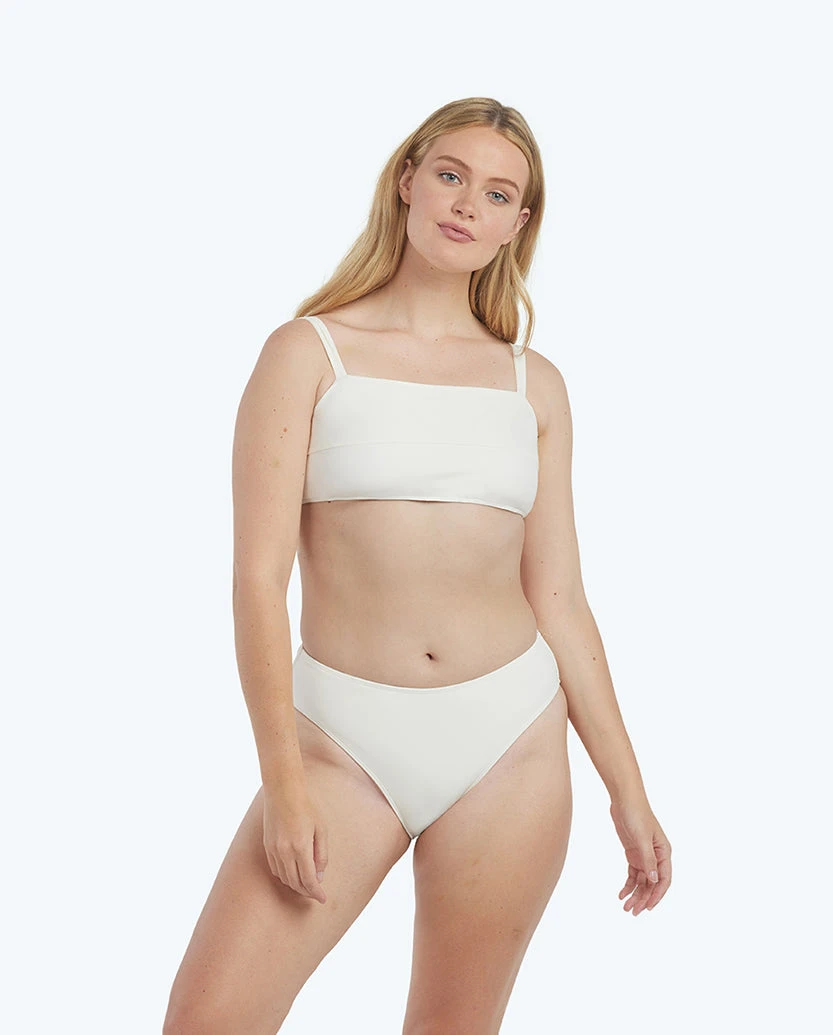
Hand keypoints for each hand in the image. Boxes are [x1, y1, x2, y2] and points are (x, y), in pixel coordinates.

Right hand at [262, 786, 328, 903]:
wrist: (283, 791)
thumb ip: (321, 854)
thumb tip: (320, 875)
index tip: (323, 899)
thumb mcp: (321, 829)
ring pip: (284, 878)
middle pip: (295, 883)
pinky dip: (285, 876)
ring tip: (306, 885)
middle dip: (307, 892)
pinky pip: (275, 869)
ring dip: (296, 885)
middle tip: (316, 894)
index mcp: (301, 847)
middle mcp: (285, 852)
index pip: (309, 880)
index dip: (316, 893)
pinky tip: (293, 874)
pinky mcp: (267, 846)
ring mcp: (273, 850)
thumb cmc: (306, 807)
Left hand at [609, 798, 670, 915]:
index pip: (664, 879)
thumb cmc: (636, 814)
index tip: (647, 907)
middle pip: (652, 883)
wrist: (624, 799)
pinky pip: (633, 874)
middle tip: (632, 912)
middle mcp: (656, 856)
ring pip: (642, 881)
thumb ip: (647, 859)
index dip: (657, 895)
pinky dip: (628, 884)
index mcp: (664, 852)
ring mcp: (644, 855)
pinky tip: (621, 894)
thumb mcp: (641, 838)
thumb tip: (653, 880)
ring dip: (635, 894)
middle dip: (643, 898)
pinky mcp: (633, 853)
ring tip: (625, 907)